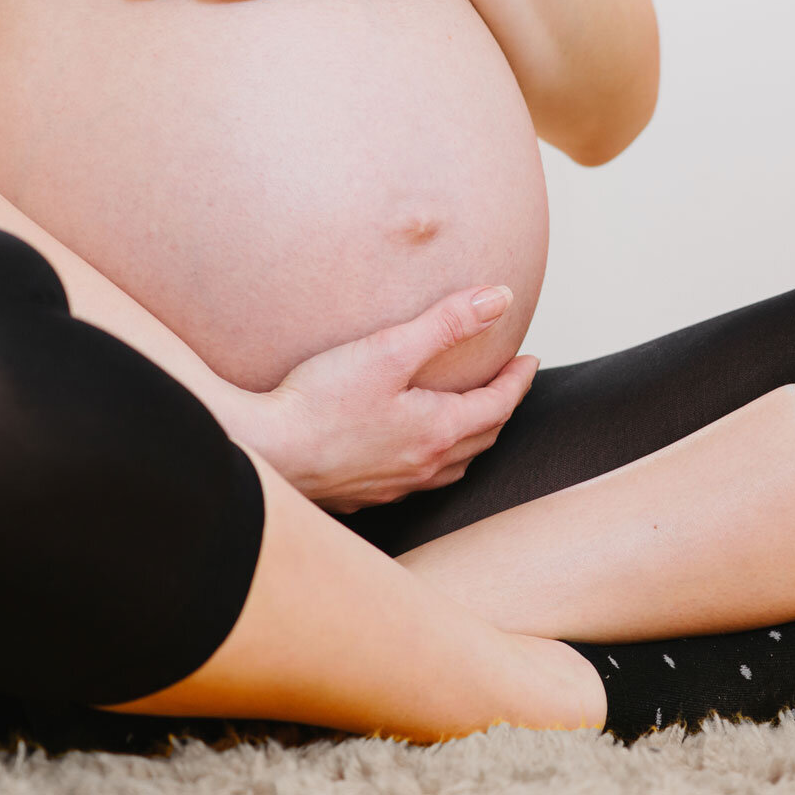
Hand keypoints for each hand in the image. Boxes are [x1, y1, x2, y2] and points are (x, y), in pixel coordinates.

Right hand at [226, 283, 540, 513]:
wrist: (265, 452)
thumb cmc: (320, 402)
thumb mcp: (389, 350)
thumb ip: (446, 323)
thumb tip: (500, 299)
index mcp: (437, 431)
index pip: (497, 405)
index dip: (518, 381)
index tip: (529, 360)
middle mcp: (422, 466)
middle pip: (480, 439)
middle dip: (500, 408)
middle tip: (507, 384)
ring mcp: (392, 486)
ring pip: (450, 467)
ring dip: (470, 440)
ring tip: (470, 417)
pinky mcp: (362, 495)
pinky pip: (414, 480)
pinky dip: (431, 460)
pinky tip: (412, 450)